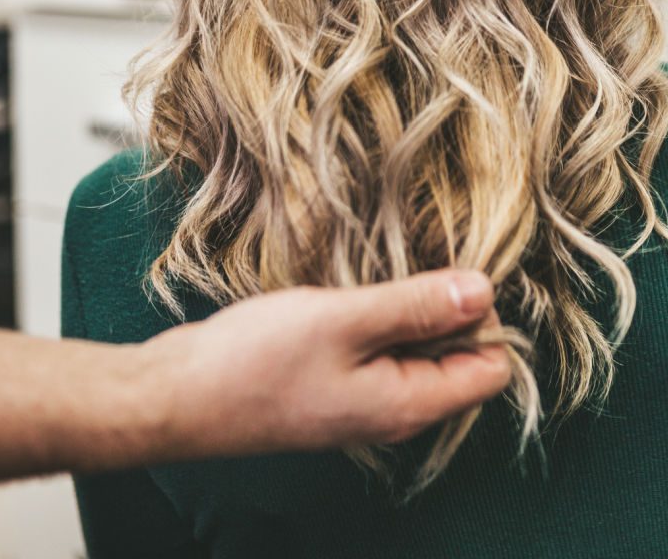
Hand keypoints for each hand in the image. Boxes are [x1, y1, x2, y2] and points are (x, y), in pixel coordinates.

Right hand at [137, 270, 509, 458]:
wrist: (176, 396)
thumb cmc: (256, 362)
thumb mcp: (345, 320)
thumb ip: (418, 306)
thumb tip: (486, 290)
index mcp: (408, 405)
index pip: (491, 370)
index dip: (485, 317)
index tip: (458, 269)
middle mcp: (393, 411)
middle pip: (457, 357)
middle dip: (448, 306)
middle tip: (418, 257)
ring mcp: (360, 399)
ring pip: (414, 347)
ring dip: (407, 307)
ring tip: (382, 266)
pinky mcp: (332, 383)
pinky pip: (378, 347)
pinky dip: (376, 315)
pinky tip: (354, 285)